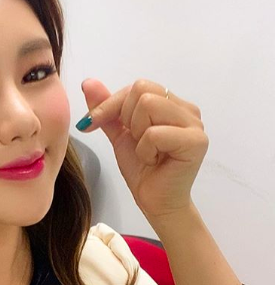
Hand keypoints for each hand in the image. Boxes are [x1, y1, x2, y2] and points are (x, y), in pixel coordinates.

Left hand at [78, 78, 208, 220]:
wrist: (155, 202)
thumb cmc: (142, 169)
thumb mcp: (118, 134)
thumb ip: (107, 108)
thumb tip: (88, 82)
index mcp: (171, 104)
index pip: (137, 86)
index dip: (111, 104)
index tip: (92, 123)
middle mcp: (187, 109)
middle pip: (142, 90)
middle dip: (127, 119)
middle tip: (137, 142)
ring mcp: (195, 124)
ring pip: (148, 105)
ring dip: (137, 135)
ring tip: (147, 152)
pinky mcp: (196, 142)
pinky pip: (154, 133)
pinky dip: (145, 150)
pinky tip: (155, 161)